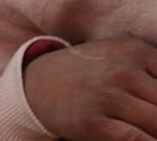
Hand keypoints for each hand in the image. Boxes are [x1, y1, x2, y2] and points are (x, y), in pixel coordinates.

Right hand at [24, 38, 156, 139]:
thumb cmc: (90, 71)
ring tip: (152, 128)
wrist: (38, 83)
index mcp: (134, 52)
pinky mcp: (93, 123)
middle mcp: (122, 72)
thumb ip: (153, 68)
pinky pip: (135, 139)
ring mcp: (106, 97)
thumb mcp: (120, 55)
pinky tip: (147, 137)